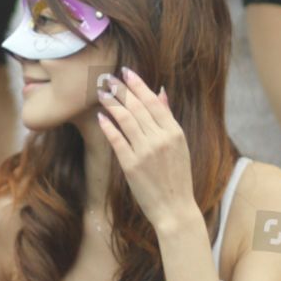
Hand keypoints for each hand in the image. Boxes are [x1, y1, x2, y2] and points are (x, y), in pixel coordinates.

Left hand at [96, 68, 196, 231]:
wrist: (175, 208)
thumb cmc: (177, 177)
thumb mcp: (179, 145)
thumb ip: (168, 118)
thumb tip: (160, 92)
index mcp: (174, 132)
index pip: (153, 101)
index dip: (138, 84)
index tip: (126, 72)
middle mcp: (160, 139)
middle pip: (137, 107)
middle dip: (121, 89)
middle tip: (108, 78)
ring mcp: (145, 152)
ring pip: (125, 119)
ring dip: (112, 103)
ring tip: (102, 93)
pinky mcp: (131, 165)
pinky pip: (116, 140)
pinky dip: (108, 126)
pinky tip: (101, 116)